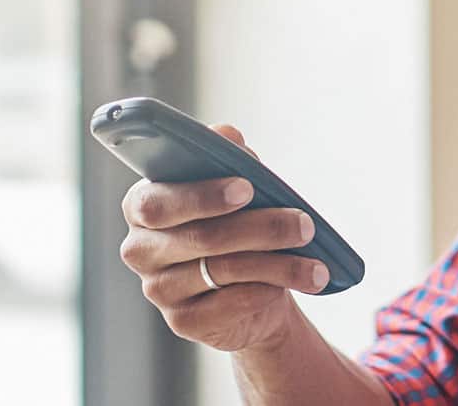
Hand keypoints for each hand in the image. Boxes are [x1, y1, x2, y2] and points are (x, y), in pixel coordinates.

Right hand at [118, 124, 332, 352]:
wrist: (250, 291)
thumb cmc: (236, 224)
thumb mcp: (234, 188)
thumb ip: (225, 158)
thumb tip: (226, 136)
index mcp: (142, 206)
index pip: (158, 203)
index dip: (202, 196)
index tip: (248, 187)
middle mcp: (140, 249)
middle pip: (200, 238)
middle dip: (259, 229)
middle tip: (304, 225)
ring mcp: (157, 290)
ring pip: (222, 271)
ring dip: (279, 265)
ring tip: (317, 263)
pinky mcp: (182, 322)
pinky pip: (228, 305)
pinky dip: (266, 292)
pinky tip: (295, 284)